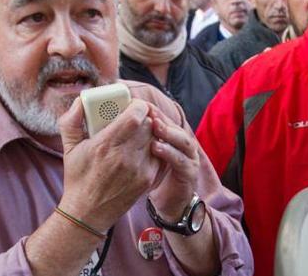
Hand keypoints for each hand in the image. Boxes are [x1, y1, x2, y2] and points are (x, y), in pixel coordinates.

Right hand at [58, 97, 161, 231]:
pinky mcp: (147, 180)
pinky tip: (142, 149)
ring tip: (138, 133)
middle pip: (148, 125)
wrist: (87, 212)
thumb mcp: (68, 147)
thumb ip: (72, 120)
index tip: (132, 105)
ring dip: (149, 132)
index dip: (138, 106)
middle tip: (135, 117)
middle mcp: (124, 156)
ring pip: (155, 138)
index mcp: (105, 145)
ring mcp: (138, 169)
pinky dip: (153, 148)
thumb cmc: (77, 177)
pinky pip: (159, 154)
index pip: (135, 116)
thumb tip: (81, 100)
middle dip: (144, 117)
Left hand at [147, 104, 199, 221]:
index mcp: (173, 140)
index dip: (154, 111)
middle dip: (162, 118)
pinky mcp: (189, 174)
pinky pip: (182, 162)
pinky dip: (170, 154)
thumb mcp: (147, 156)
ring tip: (155, 126)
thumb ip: (140, 140)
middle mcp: (184, 146)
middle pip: (175, 127)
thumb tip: (117, 124)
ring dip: (169, 133)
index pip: (165, 120)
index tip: (140, 103)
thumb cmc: (154, 178)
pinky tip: (157, 148)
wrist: (170, 204)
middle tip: (149, 112)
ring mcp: (189, 160)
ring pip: (183, 142)